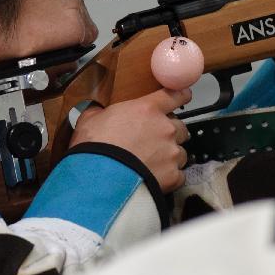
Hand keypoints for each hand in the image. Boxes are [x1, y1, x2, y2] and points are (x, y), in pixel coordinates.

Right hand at [70, 88, 191, 191]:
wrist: (99, 179)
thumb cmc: (94, 148)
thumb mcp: (90, 120)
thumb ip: (100, 112)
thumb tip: (97, 110)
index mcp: (147, 109)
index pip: (174, 95)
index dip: (181, 95)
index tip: (184, 96)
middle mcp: (165, 128)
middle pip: (180, 127)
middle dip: (169, 134)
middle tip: (152, 143)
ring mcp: (171, 152)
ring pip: (181, 152)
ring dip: (170, 157)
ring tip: (152, 165)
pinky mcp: (172, 175)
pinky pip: (179, 175)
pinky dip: (170, 177)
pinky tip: (155, 179)